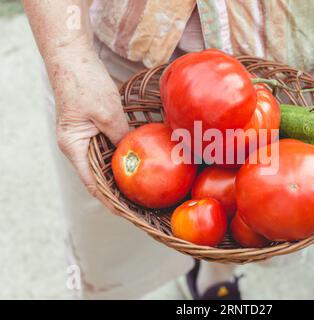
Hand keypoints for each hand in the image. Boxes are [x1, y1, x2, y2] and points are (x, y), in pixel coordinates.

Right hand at [47, 45, 128, 202]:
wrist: (73, 57)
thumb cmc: (85, 84)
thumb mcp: (108, 113)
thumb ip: (121, 136)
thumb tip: (136, 153)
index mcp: (75, 147)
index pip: (93, 183)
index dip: (110, 200)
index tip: (127, 212)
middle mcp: (78, 146)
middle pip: (99, 175)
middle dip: (118, 189)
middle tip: (140, 201)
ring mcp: (85, 136)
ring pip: (105, 161)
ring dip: (121, 172)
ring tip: (142, 185)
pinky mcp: (92, 126)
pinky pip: (108, 145)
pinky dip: (121, 154)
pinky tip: (138, 158)